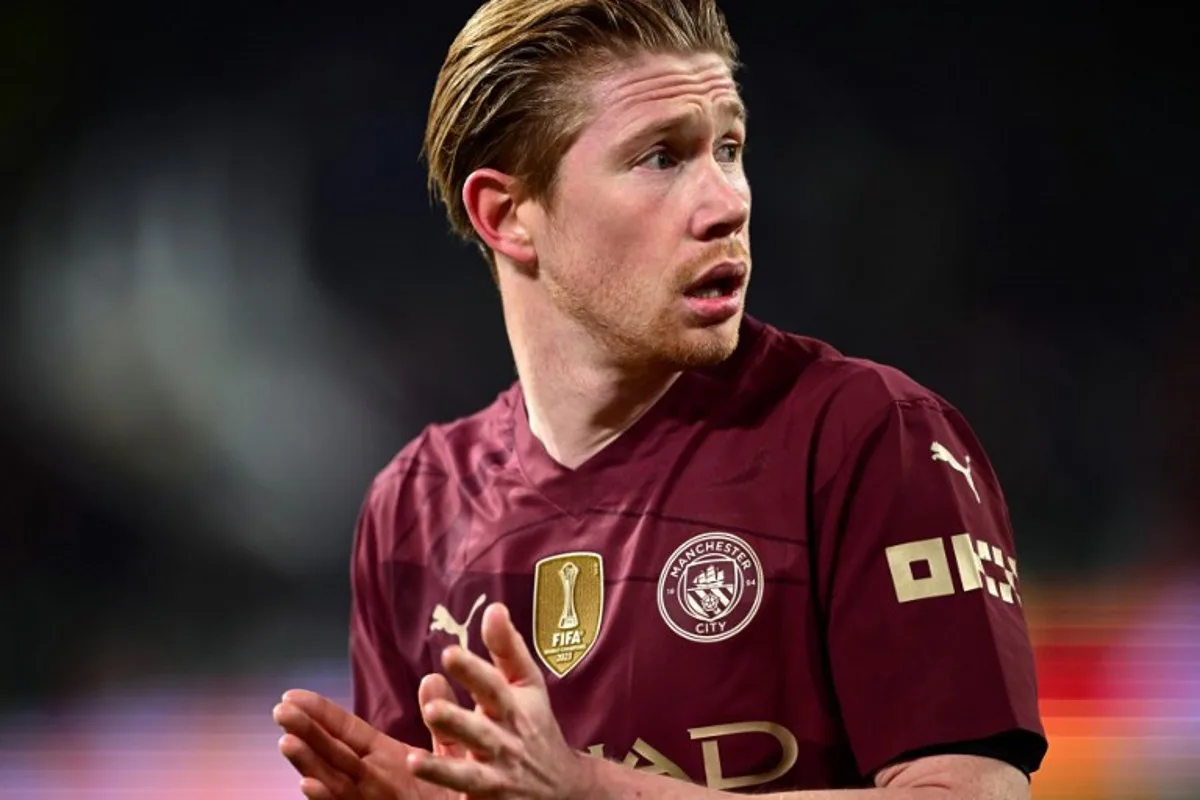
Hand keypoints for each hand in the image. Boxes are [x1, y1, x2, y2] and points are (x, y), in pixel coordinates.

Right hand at [273, 678, 464, 799]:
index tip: (291, 695)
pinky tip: (309, 785)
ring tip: (286, 743)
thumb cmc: (457, 792)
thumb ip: (440, 717)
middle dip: (306, 732)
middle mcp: (372, 778)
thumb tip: (432, 677)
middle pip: (332, 752)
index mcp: (385, 756)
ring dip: (309, 764)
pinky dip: (326, 798)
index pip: (345, 730)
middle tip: (280, 710)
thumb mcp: (450, 750)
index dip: (320, 713)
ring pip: (333, 781)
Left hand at [412, 603, 595, 799]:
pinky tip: (417, 769)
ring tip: (416, 760)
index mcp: (514, 708)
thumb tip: (493, 608)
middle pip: (482, 732)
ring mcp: (496, 776)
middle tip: (433, 709)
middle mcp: (506, 742)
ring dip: (444, 767)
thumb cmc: (535, 728)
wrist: (564, 791)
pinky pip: (463, 796)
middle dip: (458, 721)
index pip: (495, 687)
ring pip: (469, 774)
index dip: (473, 671)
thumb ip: (507, 649)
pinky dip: (443, 784)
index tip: (450, 654)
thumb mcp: (527, 687)